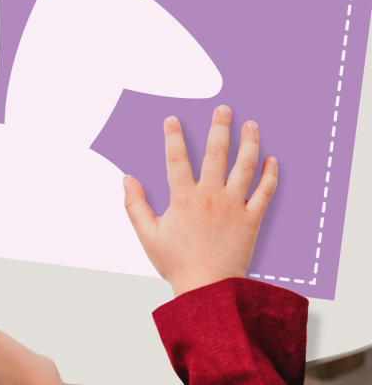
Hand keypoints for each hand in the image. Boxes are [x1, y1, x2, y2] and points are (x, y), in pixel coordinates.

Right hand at [123, 106, 277, 296]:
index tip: (172, 119)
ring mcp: (233, 206)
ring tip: (252, 125)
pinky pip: (264, 193)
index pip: (177, 157)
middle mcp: (210, 196)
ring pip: (244, 167)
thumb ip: (134, 204)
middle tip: (224, 108)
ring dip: (249, 143)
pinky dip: (270, 176)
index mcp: (183, 197)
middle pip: (216, 153)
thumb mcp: (147, 234)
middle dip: (220, 127)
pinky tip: (272, 160)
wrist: (208, 290)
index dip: (173, 136)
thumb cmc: (177, 263)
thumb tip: (126, 178)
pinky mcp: (251, 220)